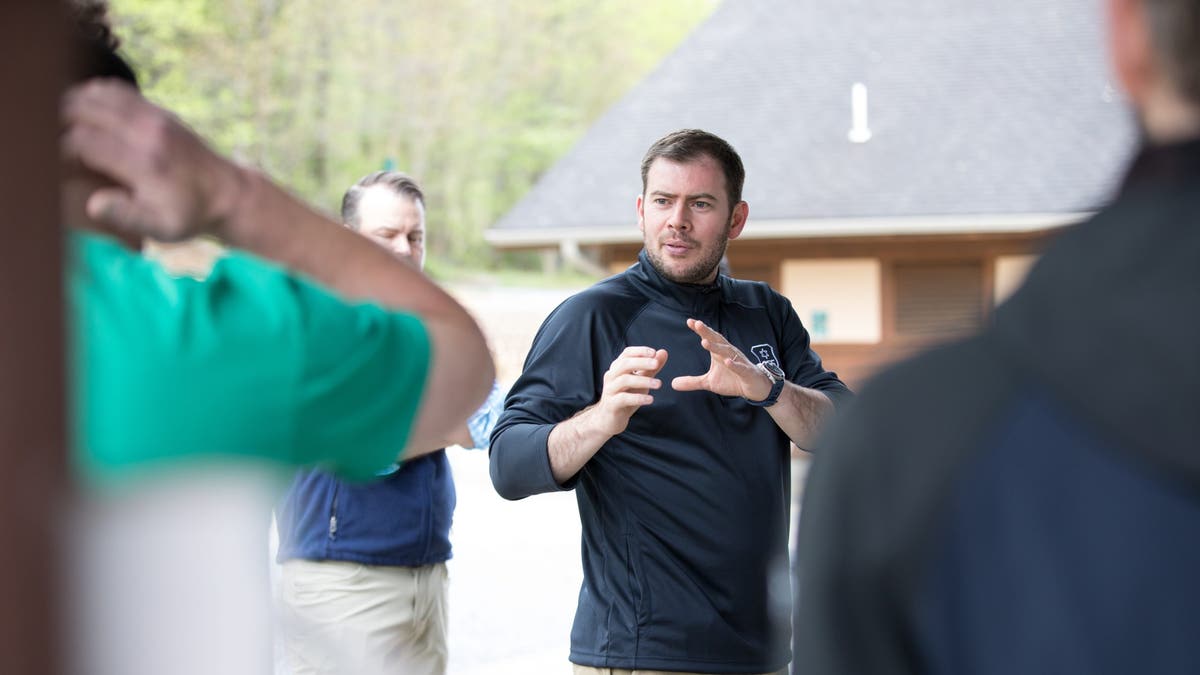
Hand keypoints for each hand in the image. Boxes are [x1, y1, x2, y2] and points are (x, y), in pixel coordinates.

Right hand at [61, 79, 247, 241]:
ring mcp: (155, 117)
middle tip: (58, 139)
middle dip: (64, 121)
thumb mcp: (160, 227)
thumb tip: (94, 203)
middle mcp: (148, 133)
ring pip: (101, 93)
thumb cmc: (188, 215)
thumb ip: (126, 215)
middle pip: (87, 109)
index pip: (85, 142)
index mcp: (144, 163)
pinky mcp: (160, 111)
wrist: (227, 194)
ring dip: (77, 103)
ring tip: (69, 124)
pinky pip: (119, 91)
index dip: (62, 149)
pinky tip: (91, 113)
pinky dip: (97, 95)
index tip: (60, 163)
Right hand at [592, 346, 668, 435]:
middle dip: (642, 362)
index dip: (640, 351)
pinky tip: (650, 400)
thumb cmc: (626, 397)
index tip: (654, 353)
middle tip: (656, 364)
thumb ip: (651, 368)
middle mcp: (611, 376)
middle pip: (625, 364)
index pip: (627, 353)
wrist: (609, 419)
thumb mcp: (641, 381)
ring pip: (624, 380)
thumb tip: (663, 352)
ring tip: (659, 384)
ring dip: (643, 381)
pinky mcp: (611, 404)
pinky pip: (623, 398)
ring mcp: (610, 390)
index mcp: (618, 368)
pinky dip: (638, 398)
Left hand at [671, 318, 772, 400]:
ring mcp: (739, 362)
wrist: (756, 388)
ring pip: (727, 352)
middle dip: (707, 332)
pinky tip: (727, 362)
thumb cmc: (733, 380)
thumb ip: (692, 381)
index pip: (709, 338)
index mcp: (720, 353)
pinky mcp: (747, 373)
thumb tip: (672, 383)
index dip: (700, 330)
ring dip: (716, 347)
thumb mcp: (709, 383)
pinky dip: (734, 365)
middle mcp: (729, 353)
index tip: (689, 321)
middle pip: (717, 340)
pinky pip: (740, 368)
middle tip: (697, 324)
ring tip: (704, 342)